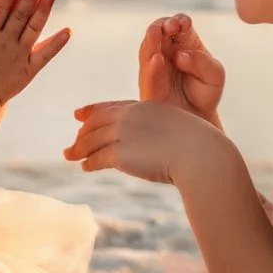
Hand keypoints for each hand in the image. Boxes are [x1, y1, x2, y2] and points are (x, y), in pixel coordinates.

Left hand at [64, 98, 227, 185]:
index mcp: (145, 106)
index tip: (79, 115)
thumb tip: (156, 144)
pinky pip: (98, 158)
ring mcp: (124, 133)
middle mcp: (131, 116)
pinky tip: (86, 167)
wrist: (202, 155)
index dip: (92, 111)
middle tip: (73, 140)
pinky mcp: (120, 154)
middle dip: (83, 132)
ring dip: (80, 149)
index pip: (112, 106)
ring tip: (71, 156)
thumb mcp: (178, 130)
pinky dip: (89, 162)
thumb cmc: (199, 146)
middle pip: (97, 123)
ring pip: (93, 140)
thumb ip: (161, 133)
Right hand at [137, 13, 224, 127]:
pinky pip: (147, 74)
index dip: (180, 21)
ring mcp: (154, 68)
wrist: (199, 119)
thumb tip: (180, 56)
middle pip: (158, 31)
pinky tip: (157, 59)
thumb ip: (203, 62)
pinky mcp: (149, 86)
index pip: (177, 24)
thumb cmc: (205, 92)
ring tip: (156, 32)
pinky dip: (152, 66)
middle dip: (162, 25)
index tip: (185, 24)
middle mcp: (165, 52)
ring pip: (147, 49)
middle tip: (170, 26)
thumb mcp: (215, 75)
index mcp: (183, 43)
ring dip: (151, 40)